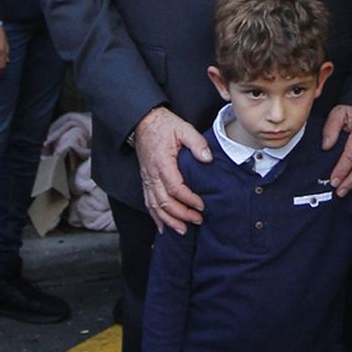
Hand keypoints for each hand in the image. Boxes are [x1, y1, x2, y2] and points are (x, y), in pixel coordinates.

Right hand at [134, 106, 211, 234]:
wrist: (143, 121)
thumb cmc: (163, 125)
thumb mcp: (183, 128)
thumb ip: (197, 143)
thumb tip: (208, 158)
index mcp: (162, 163)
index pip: (175, 188)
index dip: (188, 199)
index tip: (201, 205)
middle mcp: (152, 174)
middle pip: (164, 202)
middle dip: (181, 214)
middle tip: (197, 220)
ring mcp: (147, 179)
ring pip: (154, 206)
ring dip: (168, 220)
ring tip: (182, 230)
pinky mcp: (145, 180)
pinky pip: (148, 202)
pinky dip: (155, 216)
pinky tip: (163, 227)